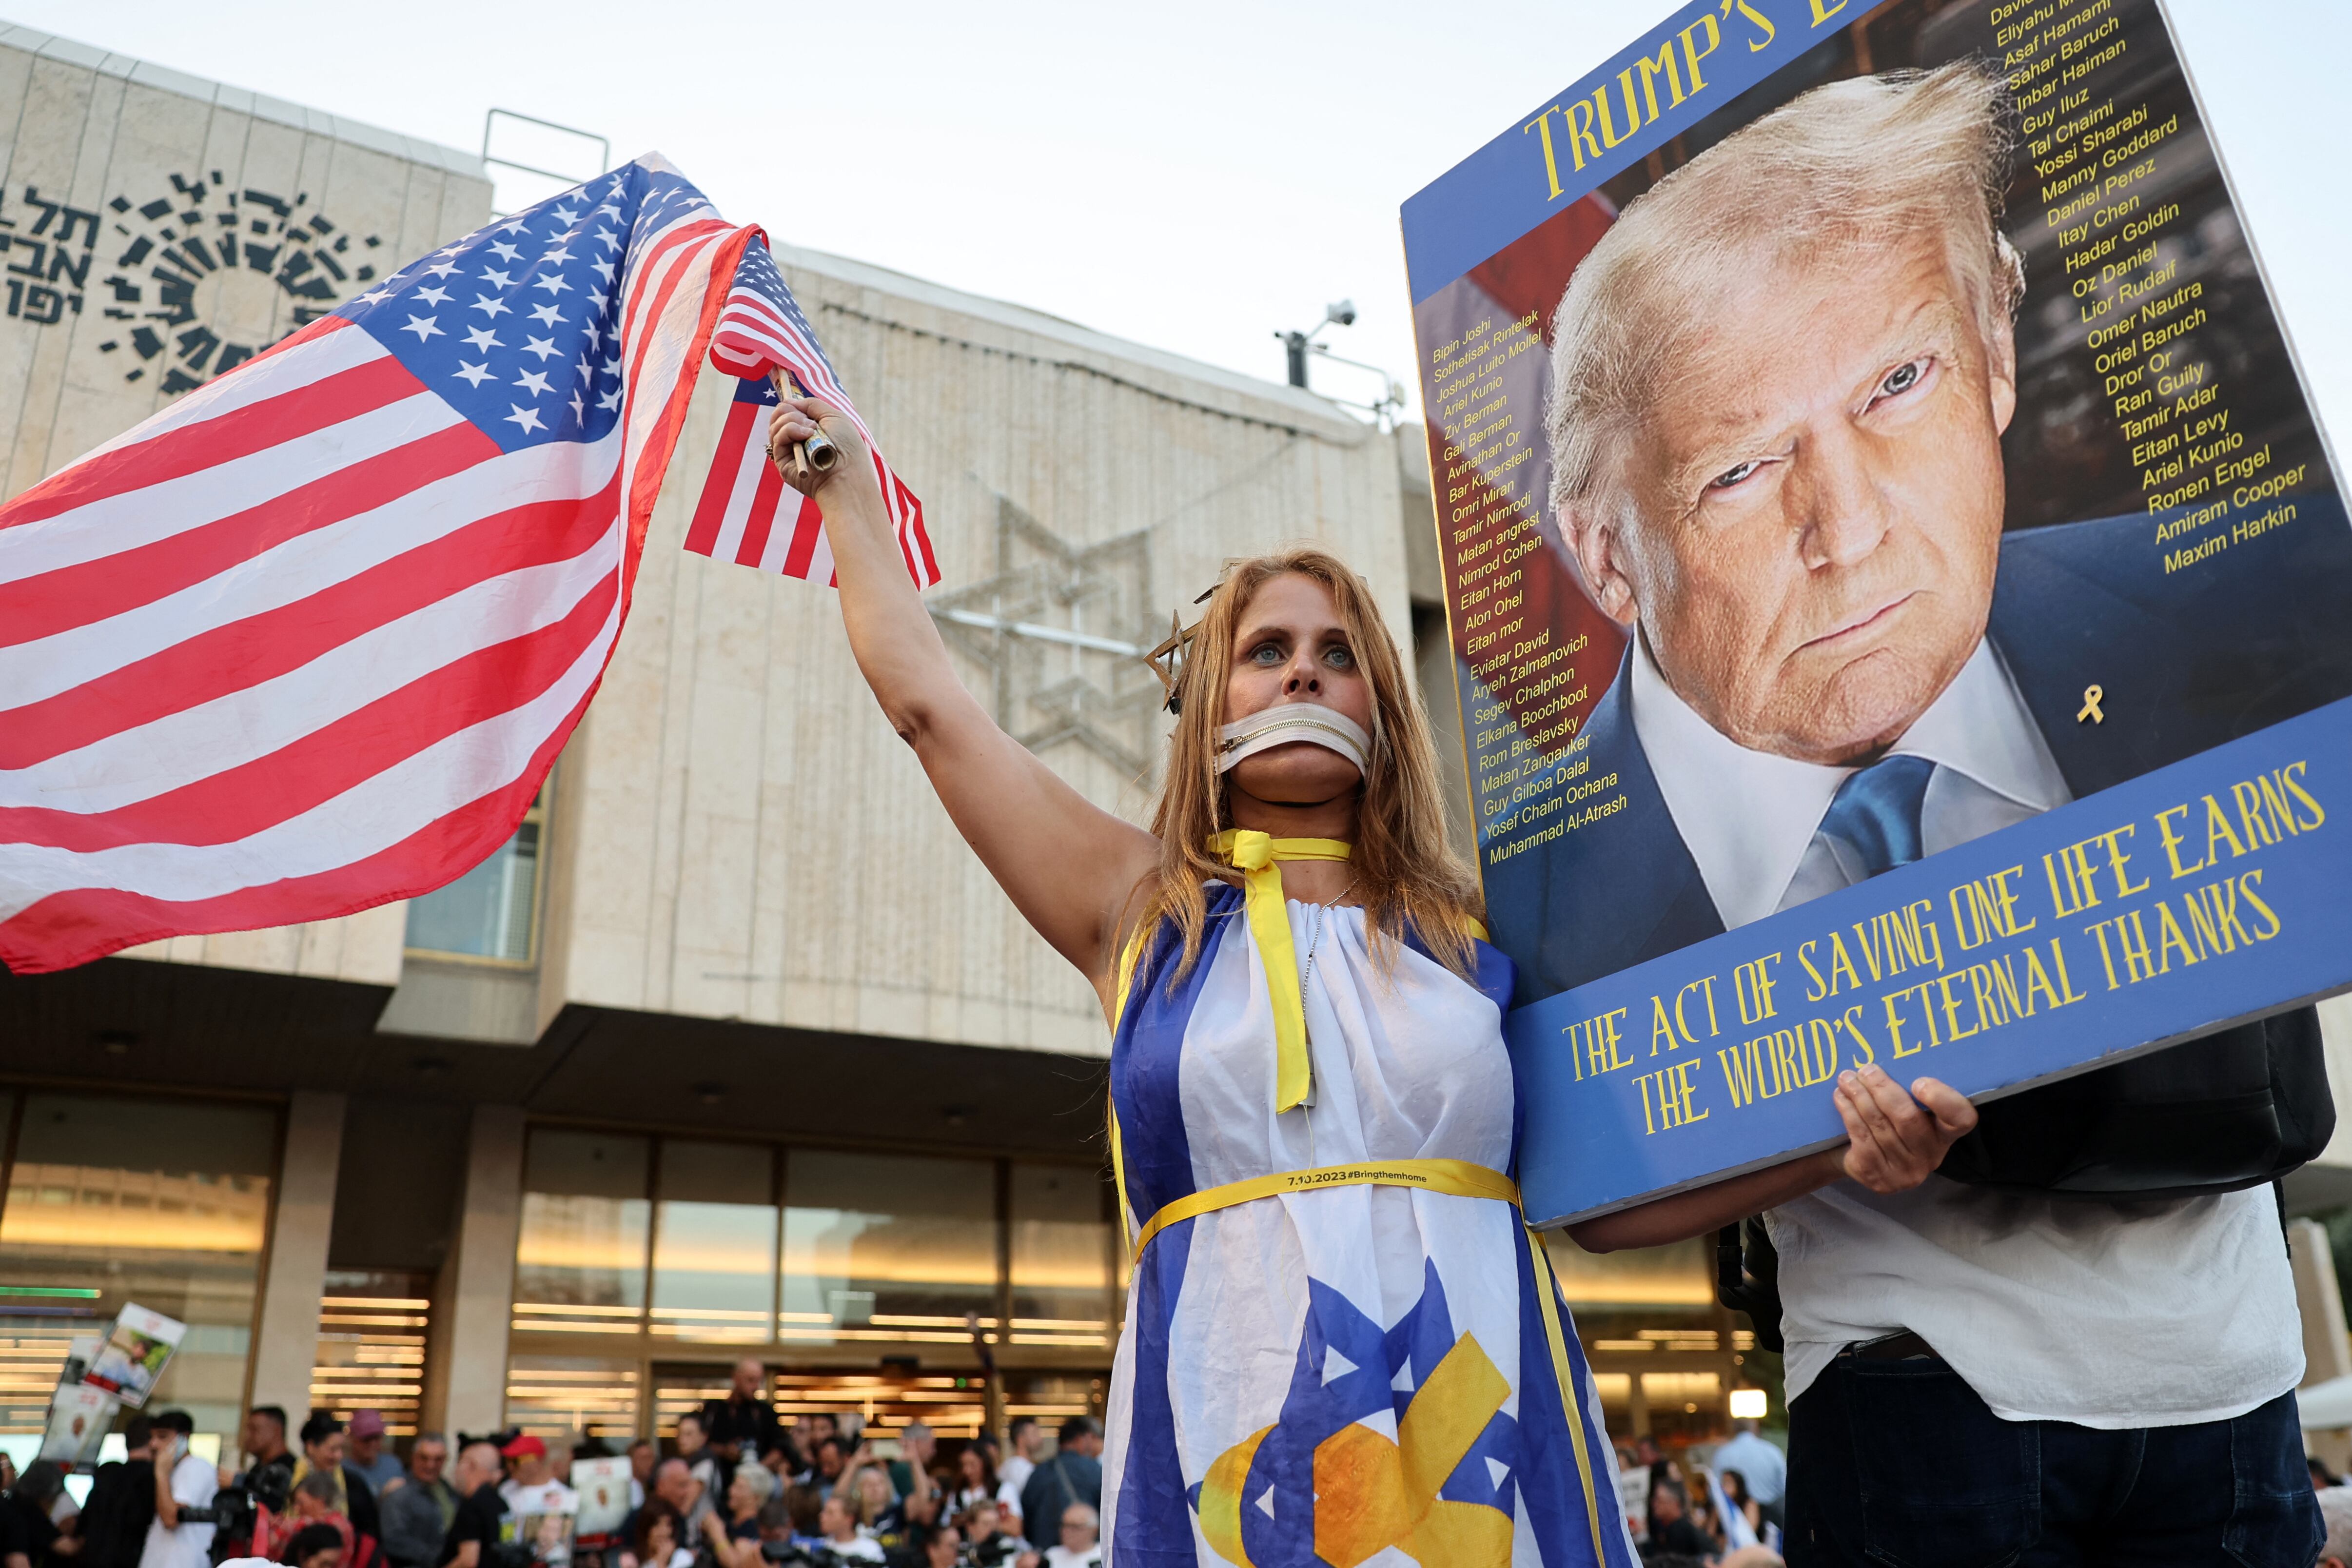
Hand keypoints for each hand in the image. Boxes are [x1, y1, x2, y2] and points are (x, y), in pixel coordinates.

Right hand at [766, 391, 873, 500]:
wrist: (846, 473)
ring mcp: (788, 450)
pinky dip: (790, 430)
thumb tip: (789, 401)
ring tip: (812, 431)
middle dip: (792, 412)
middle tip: (811, 423)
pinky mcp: (782, 461)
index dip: (793, 405)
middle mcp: (796, 439)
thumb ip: (812, 404)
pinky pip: (777, 437)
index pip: (789, 410)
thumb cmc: (846, 447)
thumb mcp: (833, 416)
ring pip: (775, 424)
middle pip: (778, 415)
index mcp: (808, 429)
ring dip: (793, 421)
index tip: (804, 409)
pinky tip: (806, 435)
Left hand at [1829, 1063, 1977, 1192]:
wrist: (1856, 1160)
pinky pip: (1861, 1136)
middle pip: (1907, 1118)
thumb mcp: (1905, 1109)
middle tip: (1866, 1069)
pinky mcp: (1878, 1177)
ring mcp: (1905, 1172)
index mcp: (1945, 1134)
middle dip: (1883, 1089)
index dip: (1943, 1100)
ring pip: (1879, 1125)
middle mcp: (1931, 1156)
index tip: (1918, 1082)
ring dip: (1859, 1097)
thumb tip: (1888, 1060)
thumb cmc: (1887, 1125)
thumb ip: (1907, 1092)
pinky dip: (1848, 1112)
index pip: (1961, 1118)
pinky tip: (1840, 1097)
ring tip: (1846, 1078)